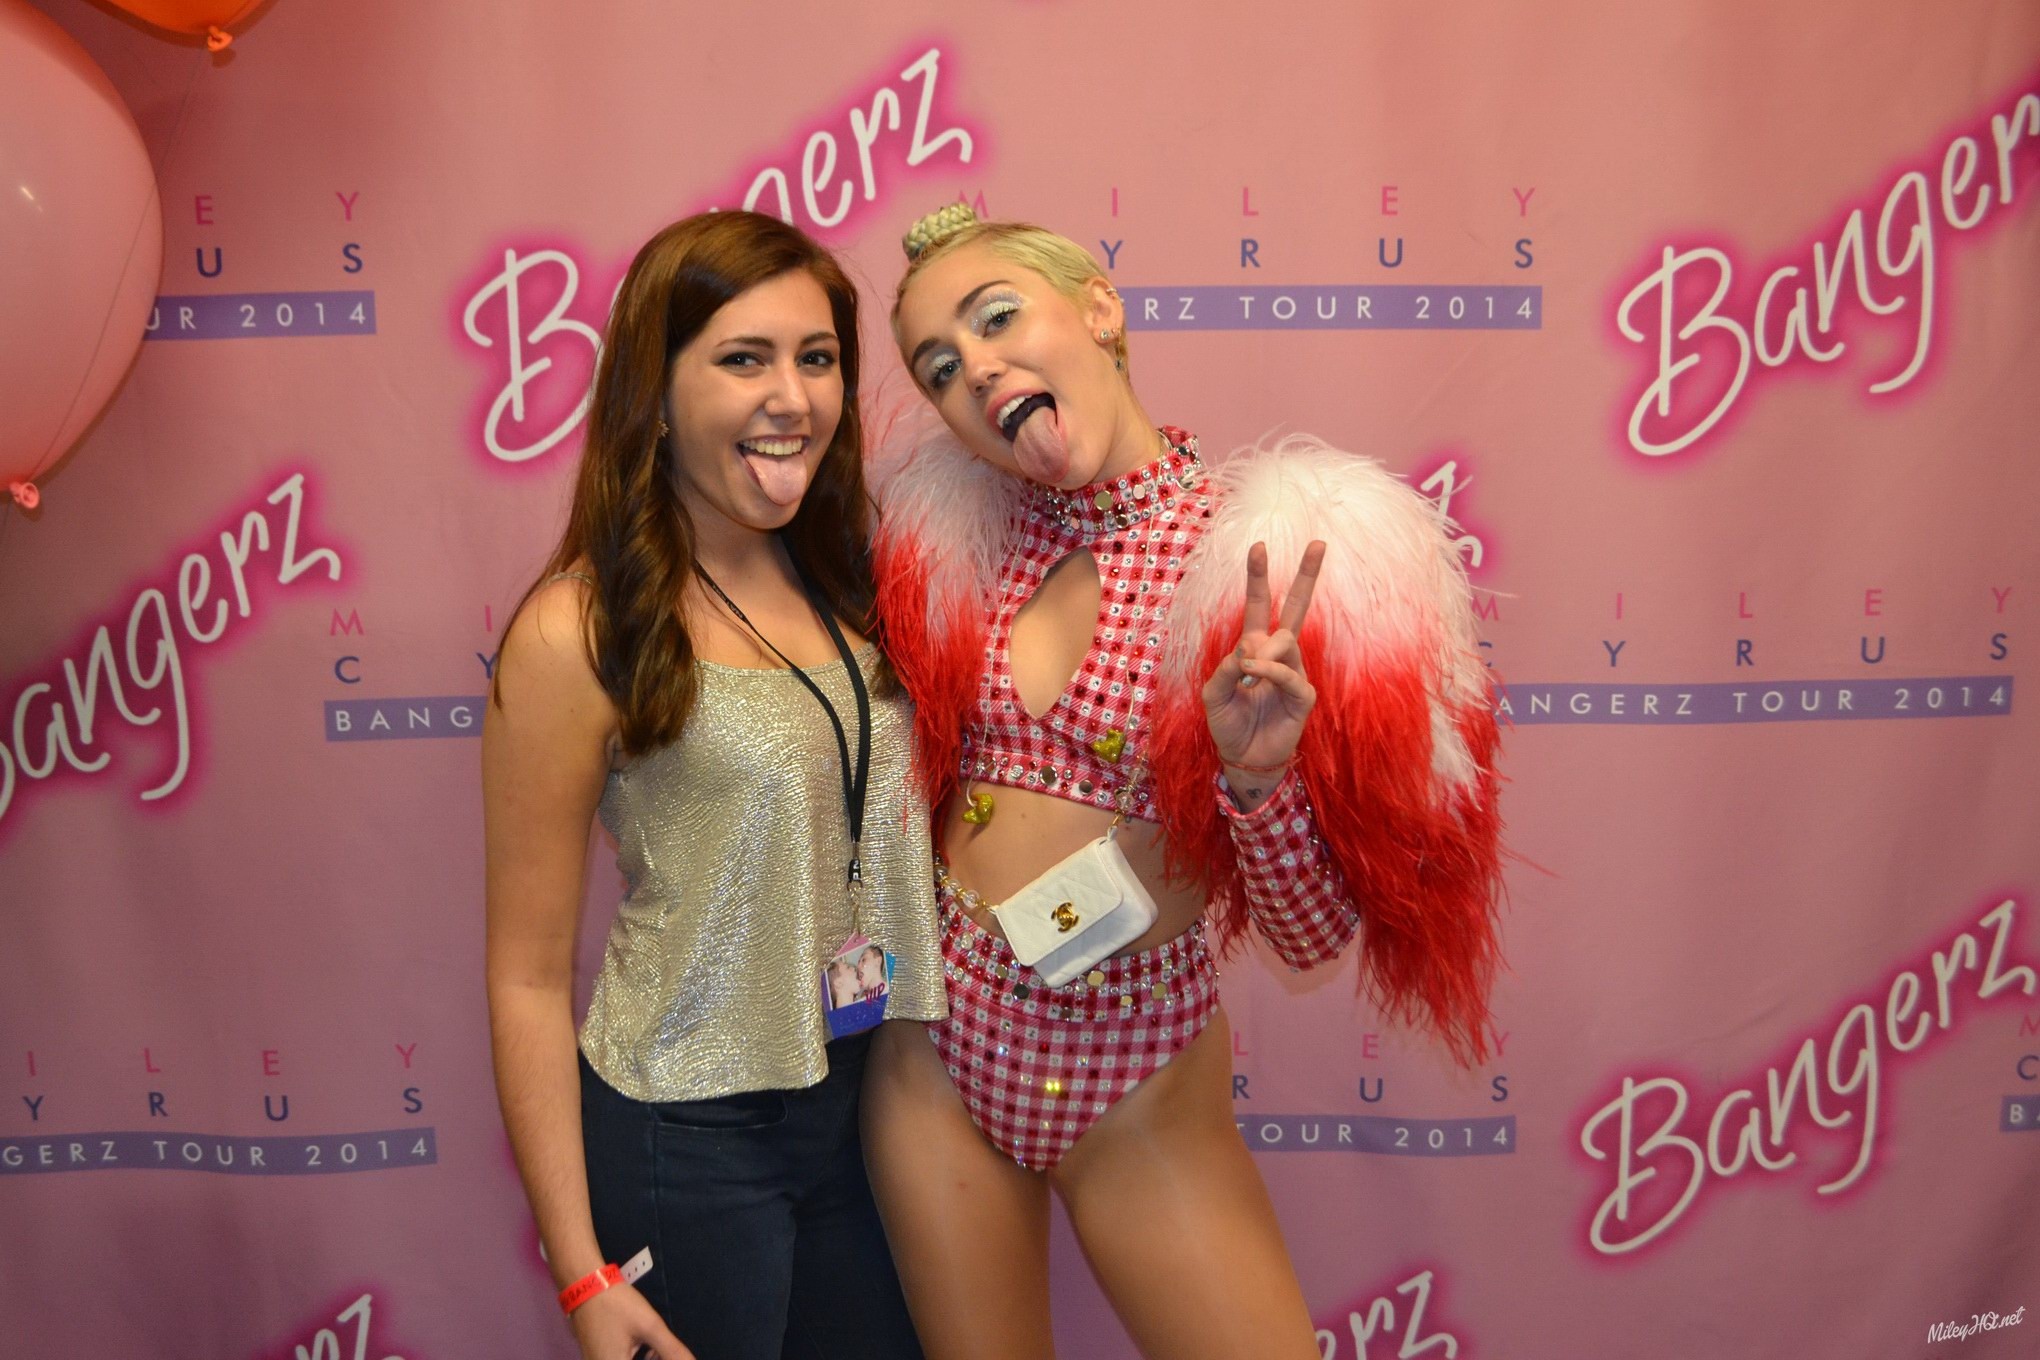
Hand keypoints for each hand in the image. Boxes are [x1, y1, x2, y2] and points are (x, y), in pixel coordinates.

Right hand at [568, 1282, 693, 1359]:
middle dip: (656, 1359)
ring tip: (658, 1349)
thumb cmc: (617, 1305)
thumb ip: (671, 1350)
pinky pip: (620, 1359)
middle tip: (667, 1352)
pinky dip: (635, 1357)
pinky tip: (648, 1349)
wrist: (586, 1286)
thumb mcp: (649, 1326)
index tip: (669, 1353)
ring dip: (648, 1359)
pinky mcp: (597, 1356)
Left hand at [1201, 539, 1324, 774]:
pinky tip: (1253, 672)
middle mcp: (1278, 656)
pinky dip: (1270, 670)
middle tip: (1319, 543)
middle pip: (1297, 609)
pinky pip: (1290, 674)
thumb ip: (1224, 668)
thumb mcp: (1212, 694)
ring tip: (1247, 669)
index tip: (1260, 546)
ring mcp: (1294, 673)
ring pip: (1285, 642)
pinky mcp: (1303, 696)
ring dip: (1263, 651)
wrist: (1242, 759)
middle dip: (1307, 576)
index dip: (1259, 578)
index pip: (1260, 606)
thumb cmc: (1228, 724)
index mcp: (1254, 649)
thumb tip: (1248, 649)